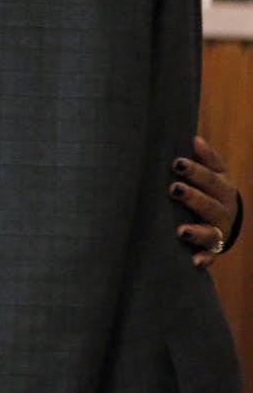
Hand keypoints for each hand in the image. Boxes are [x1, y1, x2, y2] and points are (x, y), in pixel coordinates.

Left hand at [171, 135, 239, 267]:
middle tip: (174, 189)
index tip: (176, 163)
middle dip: (193, 197)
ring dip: (197, 232)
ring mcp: (219, 232)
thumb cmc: (211, 191)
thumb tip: (194, 138)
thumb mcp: (214, 174)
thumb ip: (206, 158)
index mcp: (223, 189)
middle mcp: (224, 212)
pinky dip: (202, 260)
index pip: (211, 178)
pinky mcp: (212, 251)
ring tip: (182, 231)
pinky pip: (209, 257)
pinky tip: (193, 262)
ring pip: (210, 233)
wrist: (226, 221)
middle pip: (210, 205)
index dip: (195, 171)